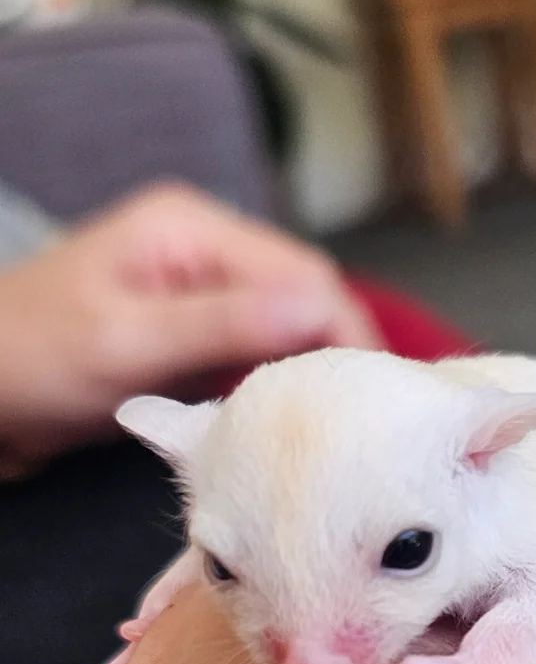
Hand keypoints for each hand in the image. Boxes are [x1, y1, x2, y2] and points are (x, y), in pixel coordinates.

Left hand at [0, 182, 381, 472]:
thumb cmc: (27, 361)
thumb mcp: (124, 343)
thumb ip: (220, 324)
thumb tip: (320, 308)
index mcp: (190, 230)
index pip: (302, 273)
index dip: (346, 332)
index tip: (373, 399)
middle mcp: (203, 250)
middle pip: (303, 299)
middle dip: (335, 357)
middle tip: (362, 427)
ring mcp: (197, 292)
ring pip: (285, 331)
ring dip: (307, 376)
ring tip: (335, 433)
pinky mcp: (189, 335)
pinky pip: (253, 356)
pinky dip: (273, 388)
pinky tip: (287, 427)